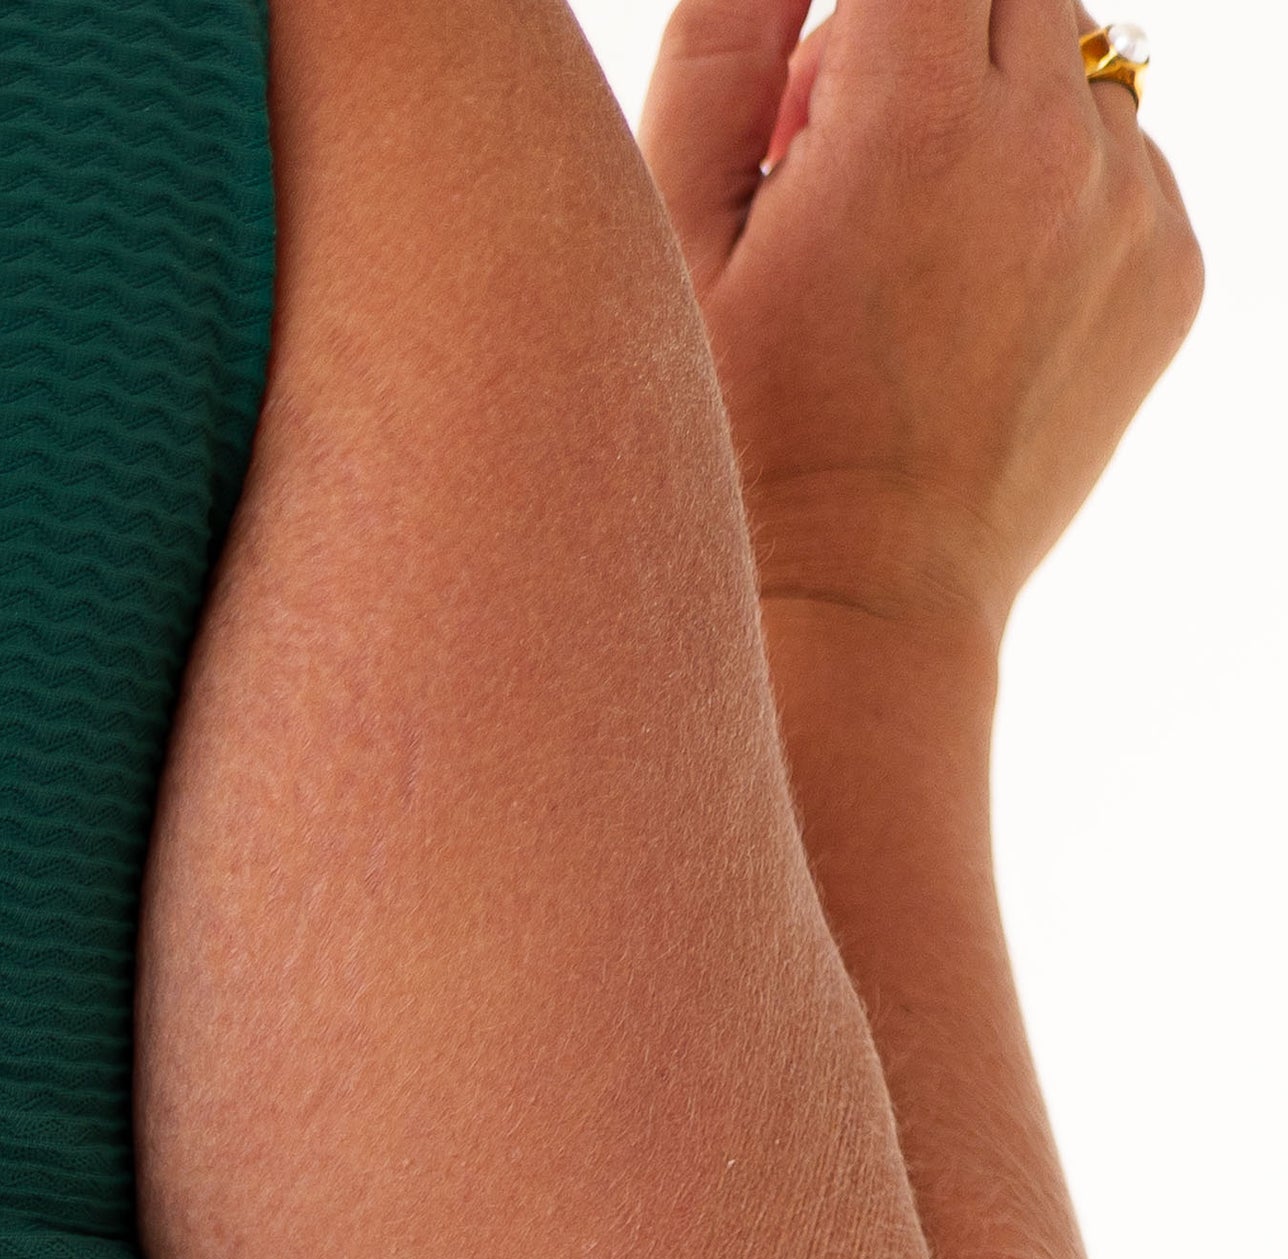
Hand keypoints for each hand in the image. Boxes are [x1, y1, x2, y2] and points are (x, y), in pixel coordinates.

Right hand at [645, 0, 1201, 641]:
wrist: (860, 608)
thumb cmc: (737, 436)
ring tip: (913, 244)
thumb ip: (723, 43)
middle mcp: (1050, 139)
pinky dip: (1054, 192)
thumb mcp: (677, 234)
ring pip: (1074, 64)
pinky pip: (1123, 162)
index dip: (867, 11)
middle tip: (847, 155)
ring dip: (997, 107)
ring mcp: (1131, 206)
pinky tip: (974, 299)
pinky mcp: (1172, 270)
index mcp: (918, 111)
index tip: (825, 89)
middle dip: (925, 36)